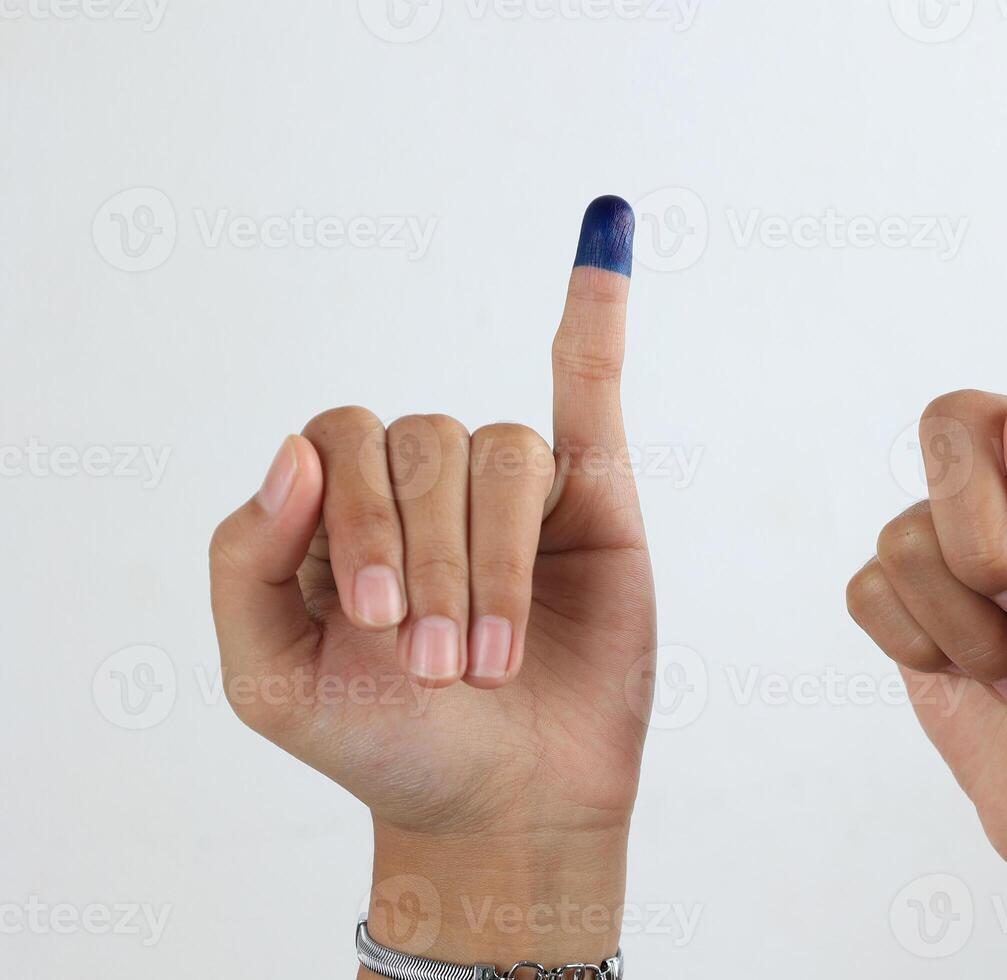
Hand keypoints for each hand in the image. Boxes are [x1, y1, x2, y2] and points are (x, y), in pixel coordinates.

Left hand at [208, 197, 653, 967]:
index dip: (354, 518)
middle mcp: (422, 483)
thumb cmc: (389, 746)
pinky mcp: (593, 496)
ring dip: (496, 560)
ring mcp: (510, 487)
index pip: (337, 446)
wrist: (503, 807)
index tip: (374, 620)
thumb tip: (296, 450)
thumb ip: (243, 564)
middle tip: (442, 670)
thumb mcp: (270, 680)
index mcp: (337, 508)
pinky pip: (591, 387)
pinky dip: (597, 313)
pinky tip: (605, 231)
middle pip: (424, 444)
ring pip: (503, 450)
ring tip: (496, 666)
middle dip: (433, 560)